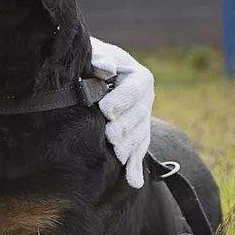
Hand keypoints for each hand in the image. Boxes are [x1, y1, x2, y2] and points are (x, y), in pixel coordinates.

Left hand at [91, 37, 153, 188]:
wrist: (90, 75)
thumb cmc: (89, 61)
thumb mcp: (94, 53)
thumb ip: (99, 58)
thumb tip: (104, 67)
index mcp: (138, 77)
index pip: (136, 88)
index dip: (122, 99)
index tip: (106, 110)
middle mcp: (144, 100)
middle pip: (139, 116)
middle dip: (124, 126)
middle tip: (109, 135)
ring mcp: (141, 120)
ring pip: (139, 135)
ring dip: (129, 146)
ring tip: (117, 154)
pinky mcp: (134, 136)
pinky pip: (138, 152)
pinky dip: (135, 167)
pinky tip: (133, 182)